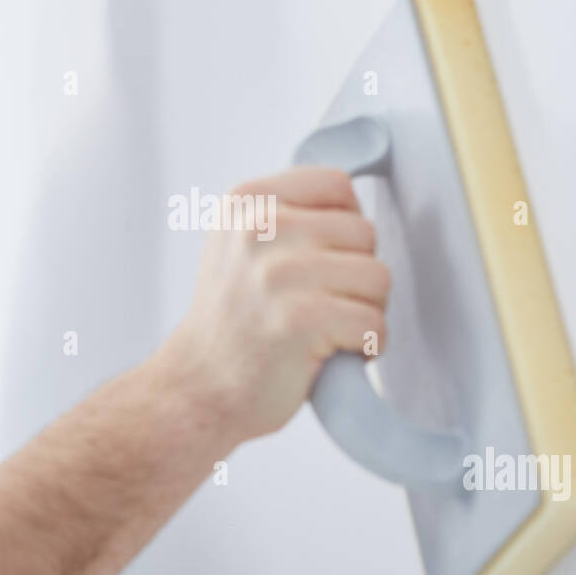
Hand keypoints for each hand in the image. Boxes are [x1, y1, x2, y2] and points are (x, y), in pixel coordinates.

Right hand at [155, 166, 389, 443]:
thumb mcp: (240, 244)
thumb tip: (356, 203)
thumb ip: (289, 213)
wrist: (198, 388)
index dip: (342, 229)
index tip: (316, 262)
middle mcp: (259, 228)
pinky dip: (364, 347)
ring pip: (377, 278)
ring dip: (363, 312)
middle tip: (315, 305)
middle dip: (355, 276)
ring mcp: (279, 273)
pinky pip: (374, 323)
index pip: (337, 186)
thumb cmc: (234, 321)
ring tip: (322, 329)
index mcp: (246, 201)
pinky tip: (328, 354)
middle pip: (364, 233)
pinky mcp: (302, 320)